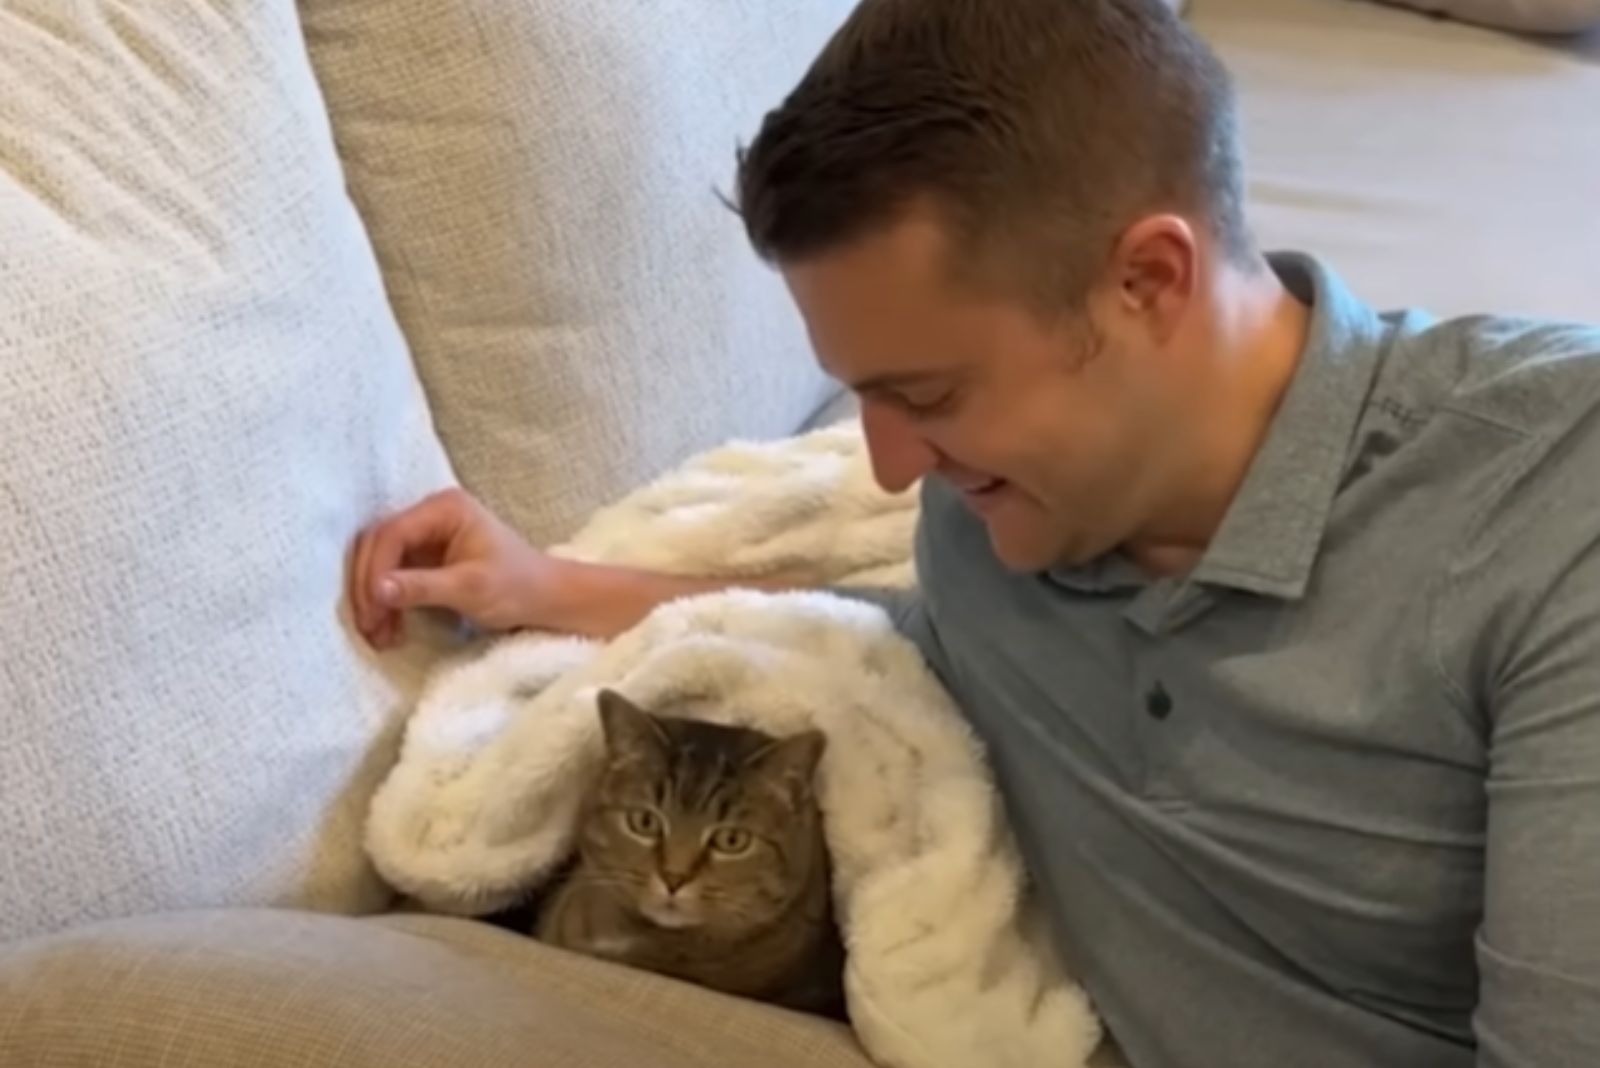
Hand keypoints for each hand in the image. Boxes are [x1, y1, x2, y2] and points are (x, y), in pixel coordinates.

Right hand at [349, 488, 561, 648]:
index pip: (393, 534)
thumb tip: (377, 590)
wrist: (546, 599)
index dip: (375, 570)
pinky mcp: (427, 558)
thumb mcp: (470, 588)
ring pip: (382, 562)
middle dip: (369, 587)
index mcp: (445, 509)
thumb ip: (422, 587)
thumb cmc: (518, 587)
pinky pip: (394, 576)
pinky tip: (389, 629)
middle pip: (380, 545)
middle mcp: (432, 515)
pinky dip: (388, 603)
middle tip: (367, 625)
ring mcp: (428, 536)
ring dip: (375, 598)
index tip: (372, 608)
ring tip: (377, 634)